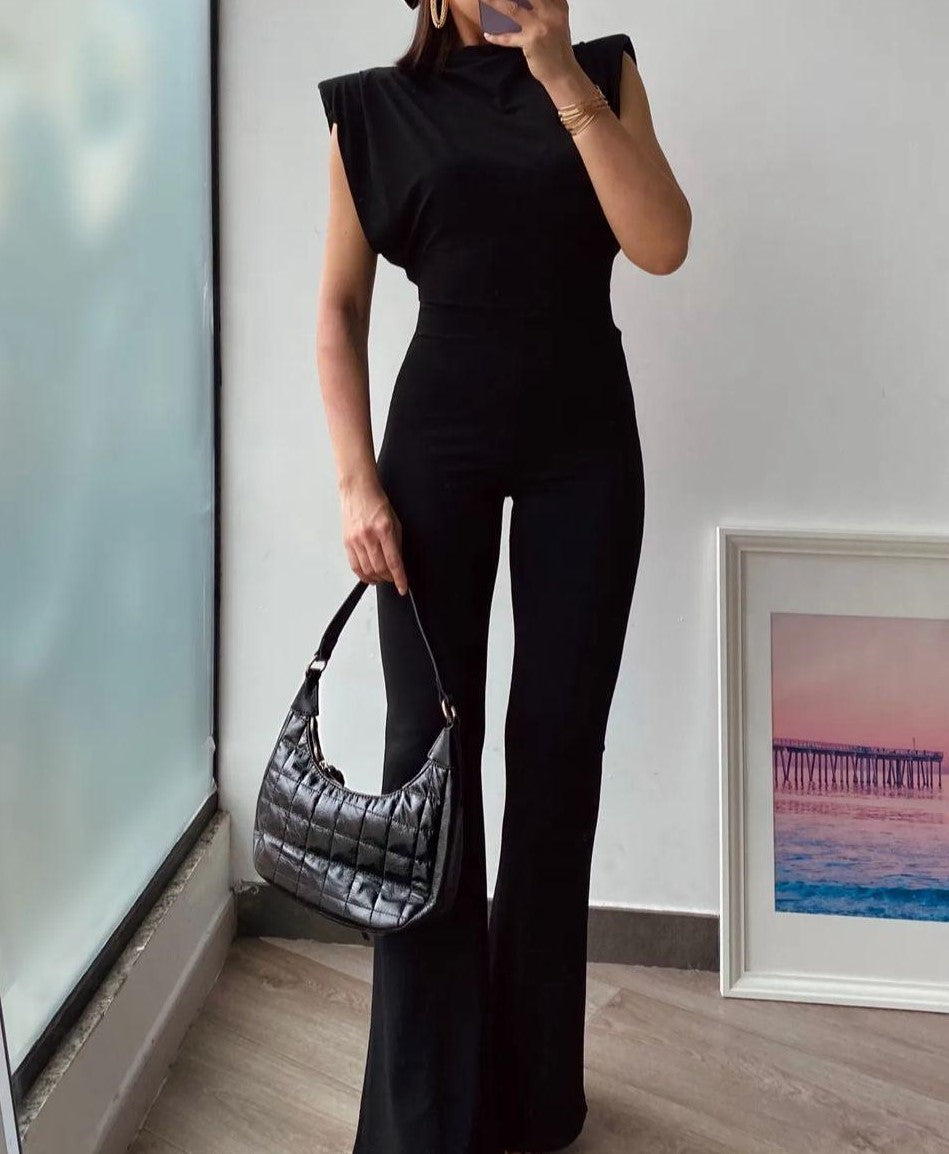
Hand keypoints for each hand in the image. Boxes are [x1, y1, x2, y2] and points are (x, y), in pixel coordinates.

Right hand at [339, 475, 408, 594]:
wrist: (357, 491)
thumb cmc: (376, 503)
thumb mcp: (395, 521)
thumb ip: (396, 542)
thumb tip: (398, 562)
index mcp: (384, 529)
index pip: (394, 561)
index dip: (399, 578)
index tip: (402, 587)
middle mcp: (369, 536)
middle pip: (380, 568)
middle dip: (388, 579)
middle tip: (393, 579)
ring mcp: (356, 540)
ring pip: (367, 570)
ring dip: (376, 579)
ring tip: (382, 578)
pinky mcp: (347, 542)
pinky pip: (354, 565)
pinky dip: (363, 575)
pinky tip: (368, 576)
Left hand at [479, 0, 576, 86]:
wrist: (563, 73)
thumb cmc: (557, 47)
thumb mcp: (556, 20)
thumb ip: (544, 6)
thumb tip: (521, 2)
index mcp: (558, 4)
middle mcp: (550, 11)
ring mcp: (541, 26)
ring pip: (512, 9)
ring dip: (494, 3)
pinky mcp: (531, 41)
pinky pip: (508, 37)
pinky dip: (497, 37)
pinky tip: (488, 35)